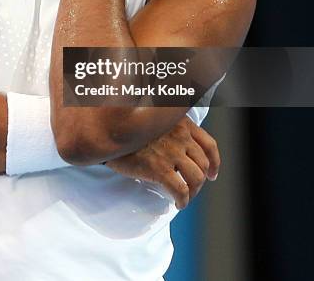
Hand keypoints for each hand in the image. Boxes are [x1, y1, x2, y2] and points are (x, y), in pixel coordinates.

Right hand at [105, 117, 219, 209]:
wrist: (108, 132)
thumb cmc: (129, 127)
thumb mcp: (155, 119)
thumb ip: (171, 128)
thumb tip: (180, 149)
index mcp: (181, 122)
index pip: (209, 144)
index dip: (215, 162)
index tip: (212, 174)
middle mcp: (180, 135)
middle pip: (204, 164)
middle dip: (201, 180)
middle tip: (193, 188)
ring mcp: (171, 152)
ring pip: (196, 178)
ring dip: (194, 192)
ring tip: (185, 196)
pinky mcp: (159, 168)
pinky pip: (181, 190)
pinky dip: (183, 200)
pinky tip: (177, 203)